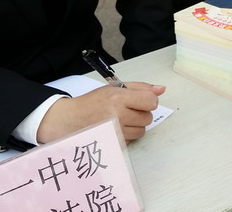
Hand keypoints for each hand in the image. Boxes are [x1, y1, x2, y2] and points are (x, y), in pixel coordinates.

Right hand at [37, 82, 165, 142]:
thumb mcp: (114, 88)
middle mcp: (118, 115)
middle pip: (148, 118)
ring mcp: (115, 131)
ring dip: (135, 126)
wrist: (70, 119)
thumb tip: (161, 89)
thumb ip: (140, 88)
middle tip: (126, 110)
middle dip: (140, 113)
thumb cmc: (92, 102)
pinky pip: (132, 140)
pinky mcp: (113, 144)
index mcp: (119, 98)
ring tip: (120, 119)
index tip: (140, 101)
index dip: (148, 101)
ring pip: (142, 131)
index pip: (151, 101)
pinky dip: (127, 135)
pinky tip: (116, 128)